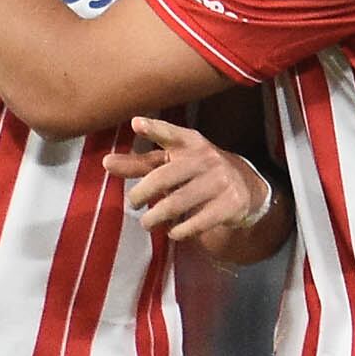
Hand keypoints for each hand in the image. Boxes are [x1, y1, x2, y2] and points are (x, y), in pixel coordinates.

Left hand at [106, 117, 275, 248]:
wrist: (247, 188)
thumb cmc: (198, 173)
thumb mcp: (173, 163)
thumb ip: (140, 164)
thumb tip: (106, 163)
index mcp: (190, 143)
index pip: (170, 134)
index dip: (154, 129)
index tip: (136, 124)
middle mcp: (206, 158)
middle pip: (163, 177)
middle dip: (141, 194)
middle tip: (133, 204)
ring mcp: (219, 181)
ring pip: (177, 203)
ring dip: (155, 217)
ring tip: (147, 223)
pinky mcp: (229, 204)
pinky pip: (196, 222)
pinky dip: (178, 231)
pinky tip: (172, 231)